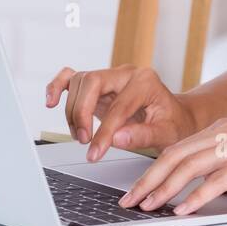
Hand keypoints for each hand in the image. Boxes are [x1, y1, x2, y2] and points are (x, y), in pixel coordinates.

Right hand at [45, 65, 198, 159]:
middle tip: (84, 140)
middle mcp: (126, 73)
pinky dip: (58, 87)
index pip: (118, 106)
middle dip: (82, 113)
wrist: (175, 116)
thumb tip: (115, 139)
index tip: (95, 153)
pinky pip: (72, 77)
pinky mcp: (99, 84)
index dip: (103, 132)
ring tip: (81, 136)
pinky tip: (50, 101)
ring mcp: (111, 76)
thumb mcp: (166, 134)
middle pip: (92, 82)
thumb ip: (142, 136)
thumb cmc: (173, 124)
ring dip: (74, 110)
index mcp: (146, 81)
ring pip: (80, 82)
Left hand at [117, 93, 226, 215]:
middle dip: (147, 179)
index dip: (153, 168)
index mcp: (223, 126)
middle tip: (129, 200)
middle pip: (174, 155)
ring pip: (189, 166)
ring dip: (163, 188)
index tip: (138, 187)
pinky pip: (218, 179)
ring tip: (146, 206)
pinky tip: (183, 208)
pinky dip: (196, 196)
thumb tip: (218, 176)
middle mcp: (225, 132)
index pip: (177, 147)